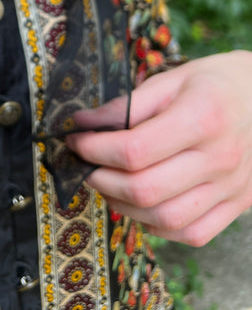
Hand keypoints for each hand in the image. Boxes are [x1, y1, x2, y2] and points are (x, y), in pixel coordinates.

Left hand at [67, 50, 251, 245]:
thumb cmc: (215, 83)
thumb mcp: (172, 79)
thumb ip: (128, 104)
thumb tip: (85, 123)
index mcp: (203, 117)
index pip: (134, 149)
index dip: (94, 149)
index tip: (76, 140)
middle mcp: (220, 158)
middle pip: (145, 189)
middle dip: (100, 179)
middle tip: (84, 164)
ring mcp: (232, 187)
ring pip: (165, 218)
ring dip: (123, 206)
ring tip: (106, 184)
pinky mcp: (238, 205)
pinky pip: (191, 233)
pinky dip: (156, 226)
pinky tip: (140, 204)